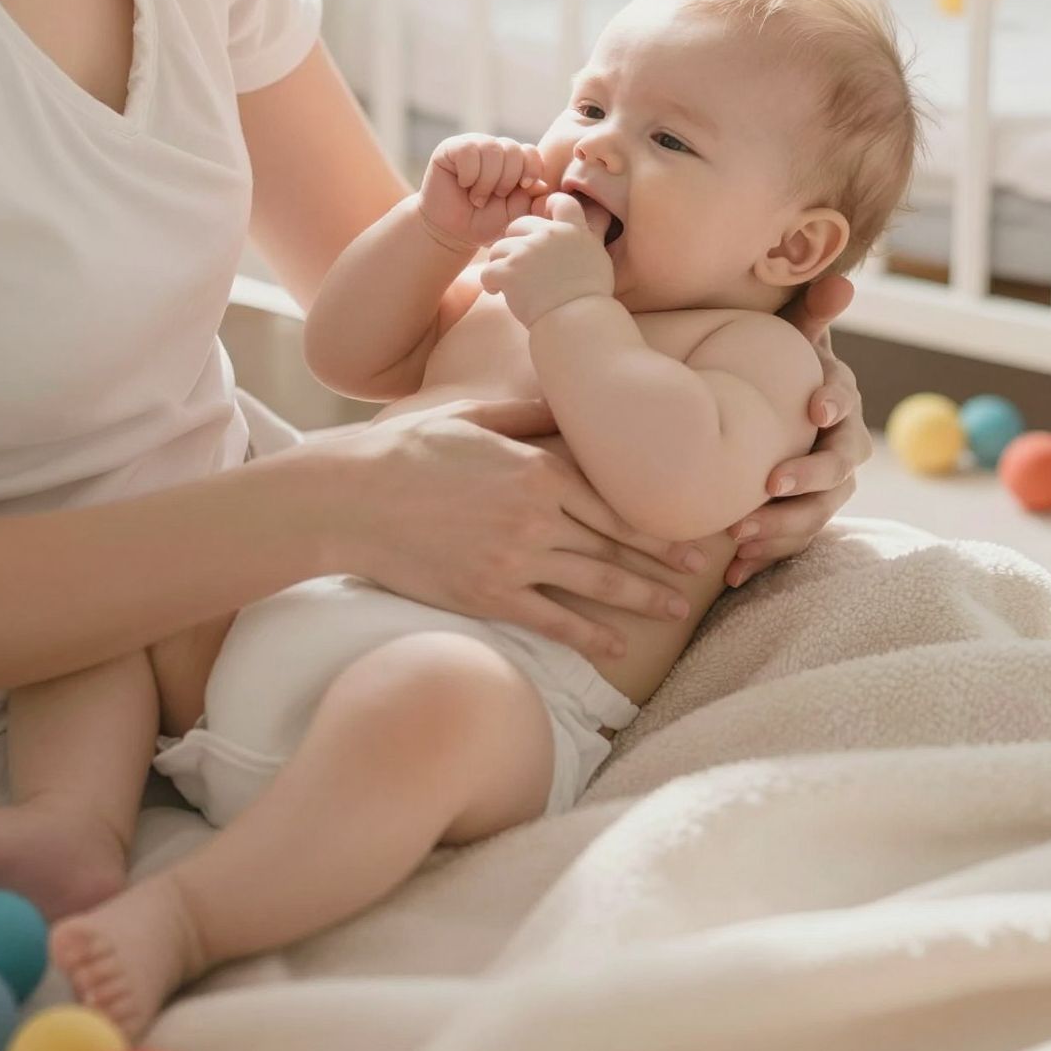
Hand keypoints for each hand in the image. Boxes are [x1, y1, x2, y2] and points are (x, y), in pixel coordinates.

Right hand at [326, 398, 709, 660]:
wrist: (351, 499)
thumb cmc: (409, 449)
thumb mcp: (474, 415)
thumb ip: (529, 413)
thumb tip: (569, 402)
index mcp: (539, 468)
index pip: (614, 498)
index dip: (657, 520)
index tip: (687, 531)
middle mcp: (537, 515)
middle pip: (616, 542)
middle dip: (661, 560)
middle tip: (698, 573)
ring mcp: (515, 560)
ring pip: (595, 582)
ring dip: (640, 598)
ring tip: (673, 610)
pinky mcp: (489, 596)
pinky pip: (552, 621)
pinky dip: (589, 636)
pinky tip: (615, 647)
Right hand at [419, 134, 547, 251]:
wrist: (450, 231)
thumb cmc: (483, 222)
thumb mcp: (514, 215)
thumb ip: (531, 200)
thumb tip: (541, 185)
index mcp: (512, 161)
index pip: (530, 152)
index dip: (531, 168)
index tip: (525, 187)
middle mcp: (493, 149)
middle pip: (513, 149)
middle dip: (507, 179)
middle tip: (494, 197)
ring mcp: (473, 145)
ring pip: (492, 150)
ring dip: (486, 180)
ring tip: (477, 197)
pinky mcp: (451, 148)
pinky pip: (469, 150)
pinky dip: (469, 173)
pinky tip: (463, 184)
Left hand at [480, 191, 614, 326]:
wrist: (577, 319)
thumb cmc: (589, 297)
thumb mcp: (597, 258)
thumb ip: (585, 240)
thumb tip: (583, 230)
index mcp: (572, 230)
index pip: (561, 201)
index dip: (549, 205)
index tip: (543, 217)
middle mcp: (549, 234)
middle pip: (518, 224)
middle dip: (515, 242)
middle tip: (518, 264)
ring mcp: (526, 251)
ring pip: (498, 248)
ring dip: (500, 264)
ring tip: (508, 284)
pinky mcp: (508, 271)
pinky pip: (488, 271)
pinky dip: (490, 283)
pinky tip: (497, 292)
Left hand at [724, 273, 871, 587]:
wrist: (769, 411)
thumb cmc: (778, 368)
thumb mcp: (792, 338)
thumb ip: (810, 313)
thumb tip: (840, 282)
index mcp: (837, 406)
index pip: (845, 409)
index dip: (835, 408)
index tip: (815, 409)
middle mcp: (837, 453)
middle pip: (835, 473)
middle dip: (807, 479)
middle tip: (771, 482)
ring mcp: (821, 493)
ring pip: (813, 517)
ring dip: (782, 529)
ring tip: (742, 535)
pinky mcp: (797, 521)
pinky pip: (787, 546)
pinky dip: (762, 561)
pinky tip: (732, 574)